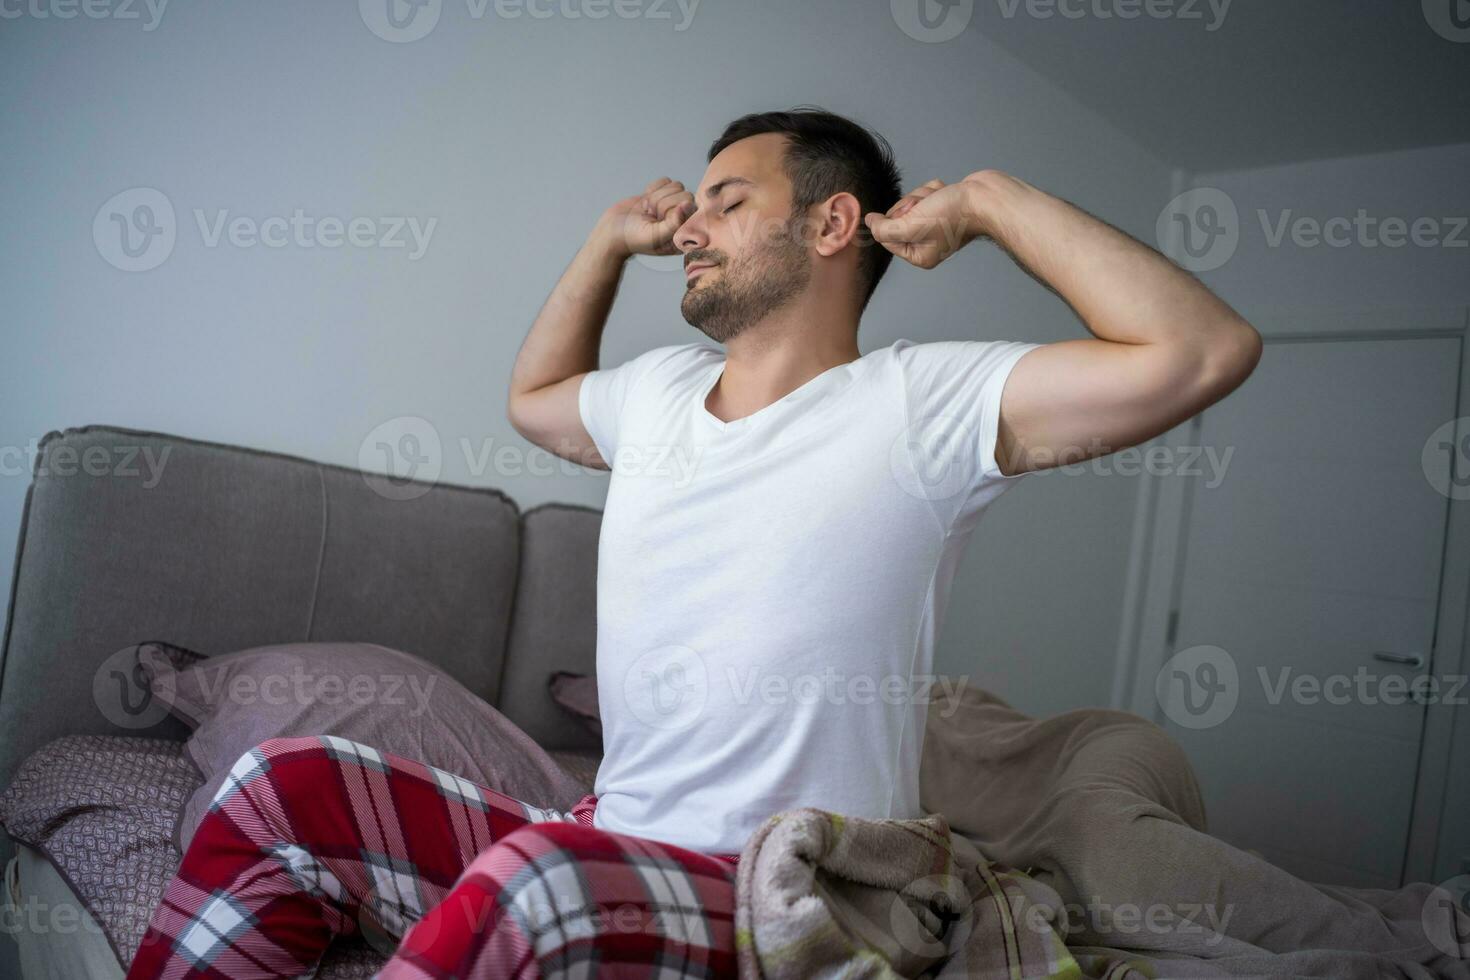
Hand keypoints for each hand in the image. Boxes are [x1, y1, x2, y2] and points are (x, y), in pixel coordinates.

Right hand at [595, 177, 695, 259]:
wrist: (612, 231)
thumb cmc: (634, 238)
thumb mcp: (655, 236)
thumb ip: (675, 223)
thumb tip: (688, 204)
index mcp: (685, 232)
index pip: (692, 208)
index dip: (673, 211)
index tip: (659, 221)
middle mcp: (683, 218)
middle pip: (685, 194)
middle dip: (663, 203)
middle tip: (651, 217)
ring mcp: (673, 205)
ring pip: (676, 185)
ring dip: (657, 197)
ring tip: (648, 212)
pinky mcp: (662, 194)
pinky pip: (665, 180)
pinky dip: (652, 189)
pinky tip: (646, 204)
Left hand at [863, 176, 986, 269]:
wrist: (984, 197)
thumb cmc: (952, 215)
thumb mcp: (910, 226)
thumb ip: (884, 229)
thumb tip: (870, 222)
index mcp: (919, 256)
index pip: (887, 237)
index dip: (892, 221)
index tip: (910, 214)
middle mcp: (927, 243)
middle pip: (898, 218)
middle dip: (910, 206)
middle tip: (927, 208)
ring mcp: (936, 225)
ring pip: (912, 203)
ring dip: (923, 196)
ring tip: (939, 200)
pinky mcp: (943, 207)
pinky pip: (925, 194)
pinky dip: (933, 190)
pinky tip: (946, 194)